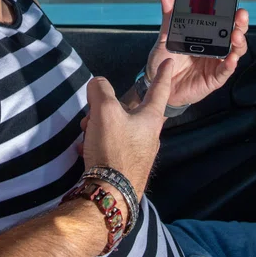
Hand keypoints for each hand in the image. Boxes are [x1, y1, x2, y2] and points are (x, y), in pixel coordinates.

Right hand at [80, 59, 174, 200]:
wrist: (110, 195)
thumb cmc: (114, 149)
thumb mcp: (105, 111)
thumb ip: (101, 91)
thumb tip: (98, 84)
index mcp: (150, 119)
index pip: (159, 89)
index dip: (162, 73)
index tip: (170, 62)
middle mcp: (149, 136)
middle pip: (130, 111)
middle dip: (108, 107)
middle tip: (91, 112)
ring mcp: (139, 154)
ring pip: (118, 129)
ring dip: (99, 126)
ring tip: (86, 133)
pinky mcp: (127, 168)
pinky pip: (112, 147)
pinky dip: (98, 143)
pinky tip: (85, 149)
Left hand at [146, 0, 248, 107]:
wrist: (159, 85)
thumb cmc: (165, 59)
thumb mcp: (166, 35)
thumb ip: (169, 13)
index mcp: (207, 30)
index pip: (224, 12)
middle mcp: (216, 43)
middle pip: (235, 29)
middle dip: (240, 20)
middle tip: (240, 14)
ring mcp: (217, 60)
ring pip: (236, 48)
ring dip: (239, 41)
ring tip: (236, 35)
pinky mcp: (215, 77)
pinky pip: (226, 70)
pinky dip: (230, 64)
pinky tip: (230, 59)